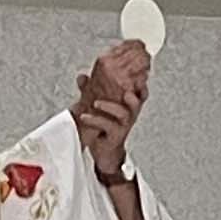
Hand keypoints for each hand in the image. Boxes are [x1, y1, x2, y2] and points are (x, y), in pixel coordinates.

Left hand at [72, 37, 149, 176]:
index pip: (139, 89)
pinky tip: (85, 116)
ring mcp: (124, 124)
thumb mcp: (101, 103)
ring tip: (96, 102)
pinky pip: (108, 126)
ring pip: (124, 113)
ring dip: (110, 106)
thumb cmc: (106, 124)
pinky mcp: (116, 135)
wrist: (104, 148)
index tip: (133, 71)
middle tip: (124, 88)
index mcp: (129, 102)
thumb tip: (82, 77)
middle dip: (132, 92)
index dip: (138, 79)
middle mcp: (130, 113)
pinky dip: (96, 120)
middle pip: (137, 100)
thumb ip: (92, 89)